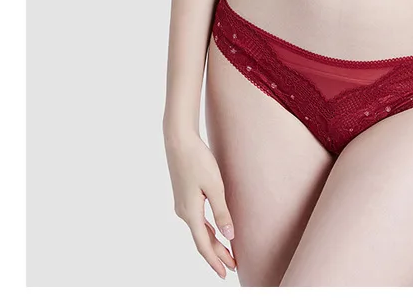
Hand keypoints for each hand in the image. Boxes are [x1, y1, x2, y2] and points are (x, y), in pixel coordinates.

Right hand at [165, 132, 237, 279]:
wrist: (179, 140)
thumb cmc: (197, 160)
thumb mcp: (214, 186)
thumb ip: (221, 212)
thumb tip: (229, 236)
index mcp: (190, 212)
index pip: (204, 244)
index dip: (215, 260)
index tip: (226, 273)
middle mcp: (184, 212)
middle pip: (202, 239)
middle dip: (218, 254)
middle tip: (233, 266)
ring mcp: (182, 204)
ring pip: (200, 230)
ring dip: (213, 242)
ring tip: (228, 252)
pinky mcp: (184, 196)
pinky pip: (197, 220)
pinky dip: (207, 229)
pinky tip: (215, 230)